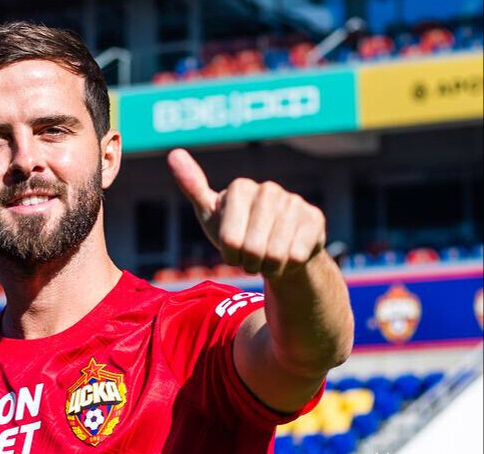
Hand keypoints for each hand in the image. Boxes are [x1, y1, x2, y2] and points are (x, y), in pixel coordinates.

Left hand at [167, 149, 325, 278]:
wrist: (277, 250)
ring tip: (267, 259)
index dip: (230, 254)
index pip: (230, 240)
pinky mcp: (314, 218)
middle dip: (249, 263)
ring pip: (276, 254)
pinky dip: (289, 265)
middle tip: (250, 259)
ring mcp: (294, 202)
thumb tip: (174, 153)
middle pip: (252, 248)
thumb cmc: (238, 231)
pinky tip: (287, 257)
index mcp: (240, 188)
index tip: (232, 250)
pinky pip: (297, 255)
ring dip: (269, 266)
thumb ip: (193, 186)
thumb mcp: (211, 213)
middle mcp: (268, 190)